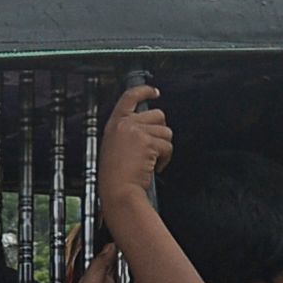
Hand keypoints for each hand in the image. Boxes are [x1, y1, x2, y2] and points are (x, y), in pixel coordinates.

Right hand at [99, 81, 174, 205]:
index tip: (154, 91)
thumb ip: (127, 133)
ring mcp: (137, 132)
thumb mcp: (114, 147)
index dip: (144, 91)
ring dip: (163, 148)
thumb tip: (147, 128)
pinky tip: (155, 167)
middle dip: (161, 131)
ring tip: (151, 161)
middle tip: (155, 147)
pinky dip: (165, 159)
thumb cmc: (115, 177)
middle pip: (157, 114)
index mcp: (114, 125)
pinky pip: (168, 146)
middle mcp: (125, 125)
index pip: (129, 97)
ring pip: (166, 132)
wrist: (118, 191)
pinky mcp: (148, 142)